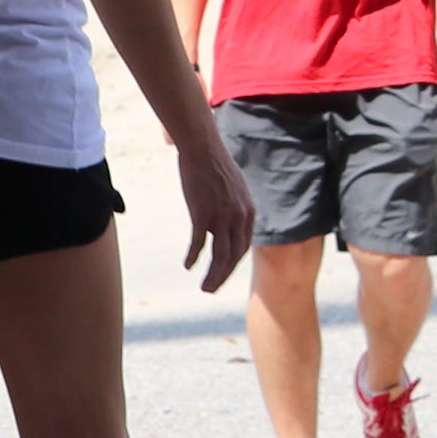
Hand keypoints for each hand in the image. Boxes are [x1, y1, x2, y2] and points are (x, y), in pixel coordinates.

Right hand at [175, 122, 255, 291]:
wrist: (203, 148)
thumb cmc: (216, 166)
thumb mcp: (235, 188)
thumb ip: (236, 207)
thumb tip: (232, 220)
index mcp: (248, 211)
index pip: (243, 246)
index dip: (232, 263)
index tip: (223, 273)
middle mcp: (239, 216)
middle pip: (233, 256)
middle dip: (223, 276)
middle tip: (211, 289)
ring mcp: (222, 216)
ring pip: (219, 255)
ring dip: (211, 275)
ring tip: (204, 287)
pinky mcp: (203, 214)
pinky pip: (199, 244)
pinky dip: (193, 257)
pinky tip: (187, 266)